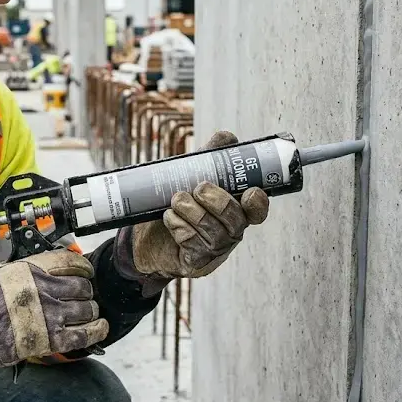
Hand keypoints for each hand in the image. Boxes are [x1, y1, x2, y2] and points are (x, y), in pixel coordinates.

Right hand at [0, 249, 108, 386]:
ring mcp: (50, 315)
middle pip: (82, 286)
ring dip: (90, 310)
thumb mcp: (3, 271)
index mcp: (33, 269)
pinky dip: (97, 330)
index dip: (83, 266)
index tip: (86, 271)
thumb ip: (29, 268)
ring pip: (87, 308)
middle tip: (83, 295)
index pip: (70, 261)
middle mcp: (45, 289)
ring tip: (87, 312)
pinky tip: (100, 327)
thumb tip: (51, 267)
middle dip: (86, 291)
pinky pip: (85, 333)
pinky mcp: (52, 339)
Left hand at [114, 131, 269, 290]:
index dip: (259, 203)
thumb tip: (227, 138)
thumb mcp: (189, 178)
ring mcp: (214, 251)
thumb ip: (209, 158)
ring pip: (215, 234)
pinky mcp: (195, 262)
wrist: (143, 235)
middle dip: (218, 202)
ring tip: (176, 200)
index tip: (250, 192)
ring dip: (194, 213)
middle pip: (236, 222)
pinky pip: (195, 247)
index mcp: (234, 211)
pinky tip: (169, 218)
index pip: (257, 211)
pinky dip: (181, 228)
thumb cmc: (173, 205)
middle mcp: (229, 232)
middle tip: (197, 188)